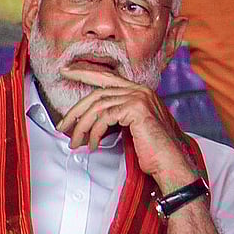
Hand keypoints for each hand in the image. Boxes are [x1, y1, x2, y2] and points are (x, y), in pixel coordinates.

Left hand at [57, 69, 198, 182]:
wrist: (171, 162)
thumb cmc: (154, 150)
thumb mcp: (133, 127)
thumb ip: (118, 116)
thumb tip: (91, 119)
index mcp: (140, 91)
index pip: (107, 77)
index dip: (85, 73)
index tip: (67, 71)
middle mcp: (140, 90)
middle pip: (97, 93)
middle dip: (76, 111)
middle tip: (62, 126)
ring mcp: (139, 97)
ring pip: (98, 107)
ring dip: (81, 127)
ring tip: (75, 142)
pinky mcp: (136, 109)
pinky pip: (104, 118)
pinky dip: (94, 133)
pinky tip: (93, 145)